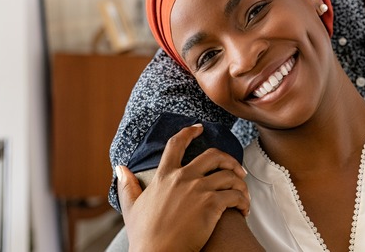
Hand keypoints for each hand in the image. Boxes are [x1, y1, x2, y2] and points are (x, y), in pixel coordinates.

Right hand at [117, 124, 250, 251]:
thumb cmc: (144, 236)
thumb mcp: (131, 207)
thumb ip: (127, 185)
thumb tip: (121, 167)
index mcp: (164, 176)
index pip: (176, 145)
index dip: (189, 132)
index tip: (199, 128)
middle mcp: (183, 178)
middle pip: (214, 155)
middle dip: (229, 159)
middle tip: (237, 169)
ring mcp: (199, 190)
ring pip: (230, 175)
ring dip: (240, 184)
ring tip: (243, 195)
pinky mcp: (212, 205)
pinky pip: (236, 195)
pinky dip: (244, 201)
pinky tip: (243, 209)